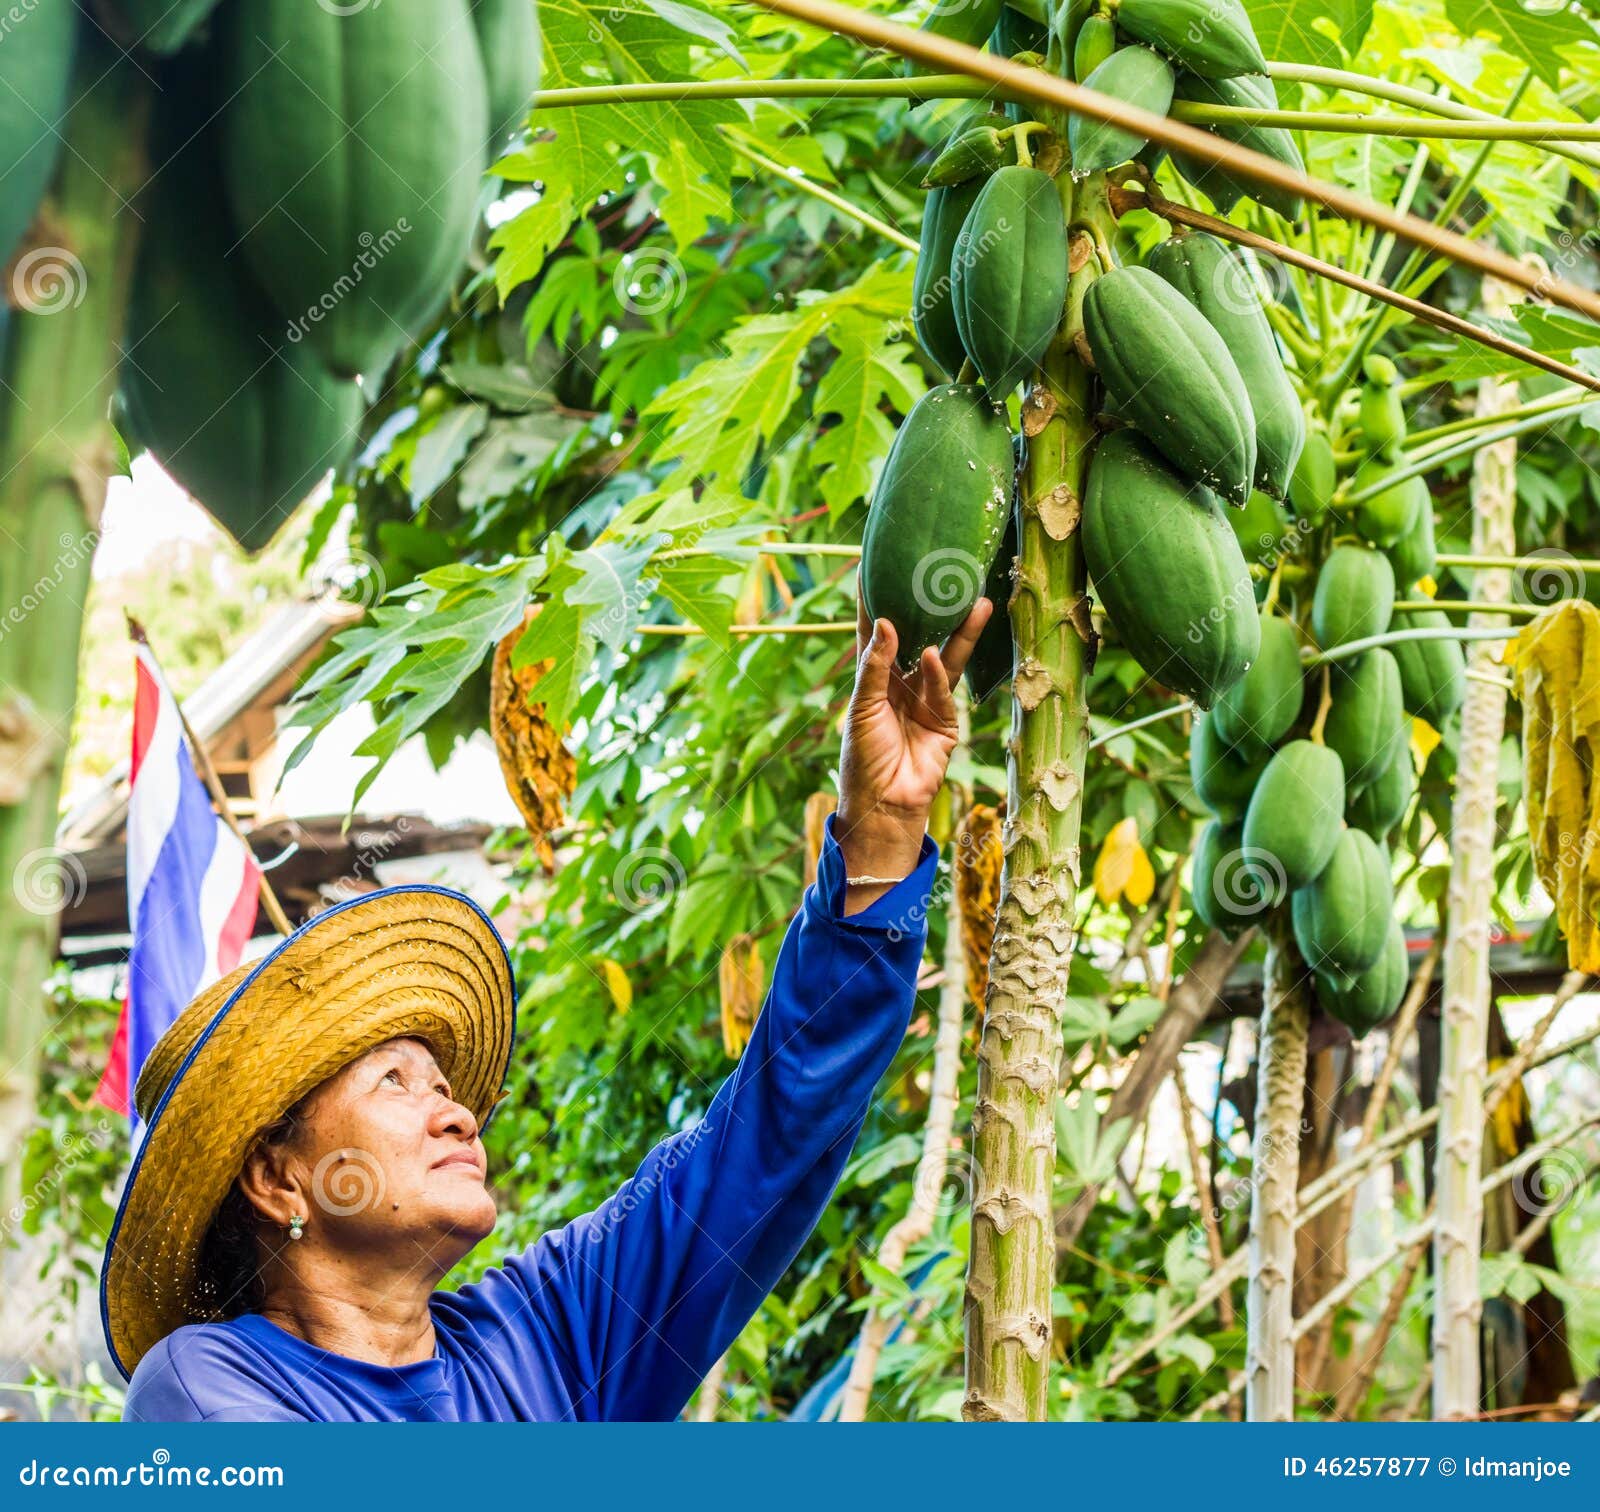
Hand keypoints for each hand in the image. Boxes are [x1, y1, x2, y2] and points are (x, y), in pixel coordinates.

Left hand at [835, 588, 991, 901]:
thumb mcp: (861, 708)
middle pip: (918, 636)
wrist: (884, 806)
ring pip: (944, 656)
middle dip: (930, 607)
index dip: (875, 599)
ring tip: (973, 598)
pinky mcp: (947, 720)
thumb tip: (885, 621)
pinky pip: (944, 689)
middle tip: (942, 571)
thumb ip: (874, 666)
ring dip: (958, 630)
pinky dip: (936, 672)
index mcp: (873, 677)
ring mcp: (927, 699)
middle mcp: (901, 682)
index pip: (873, 630)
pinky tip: (930, 654)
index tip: (879, 563)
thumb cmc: (862, 759)